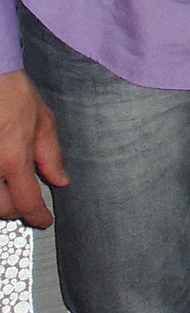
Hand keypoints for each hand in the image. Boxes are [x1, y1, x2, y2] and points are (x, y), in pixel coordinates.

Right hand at [0, 71, 66, 228]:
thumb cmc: (12, 92)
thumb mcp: (43, 120)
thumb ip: (51, 155)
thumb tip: (61, 179)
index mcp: (13, 158)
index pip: (27, 201)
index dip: (38, 216)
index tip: (44, 220)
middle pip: (2, 208)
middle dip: (17, 210)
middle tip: (27, 204)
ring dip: (1, 201)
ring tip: (11, 191)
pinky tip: (1, 179)